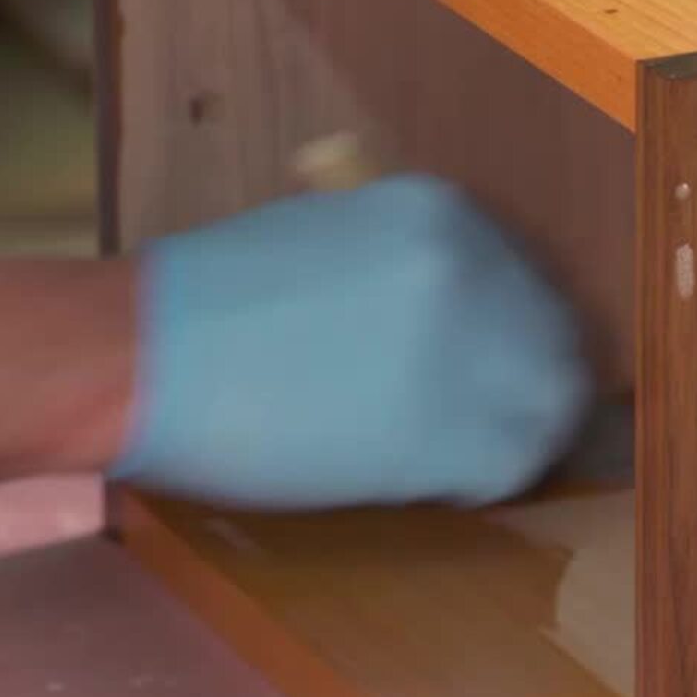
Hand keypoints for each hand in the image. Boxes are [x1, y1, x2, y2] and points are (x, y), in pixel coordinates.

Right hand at [110, 175, 591, 509]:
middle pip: (555, 347)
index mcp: (440, 213)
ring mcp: (462, 350)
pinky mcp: (440, 431)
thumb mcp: (322, 231)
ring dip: (512, 439)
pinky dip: (479, 482)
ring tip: (456, 461)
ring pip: (547, 411)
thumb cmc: (203, 303)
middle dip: (527, 392)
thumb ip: (399, 263)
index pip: (530, 287)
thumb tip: (446, 317)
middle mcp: (470, 268)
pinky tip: (428, 484)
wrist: (140, 355)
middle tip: (486, 429)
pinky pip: (506, 468)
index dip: (512, 342)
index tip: (488, 376)